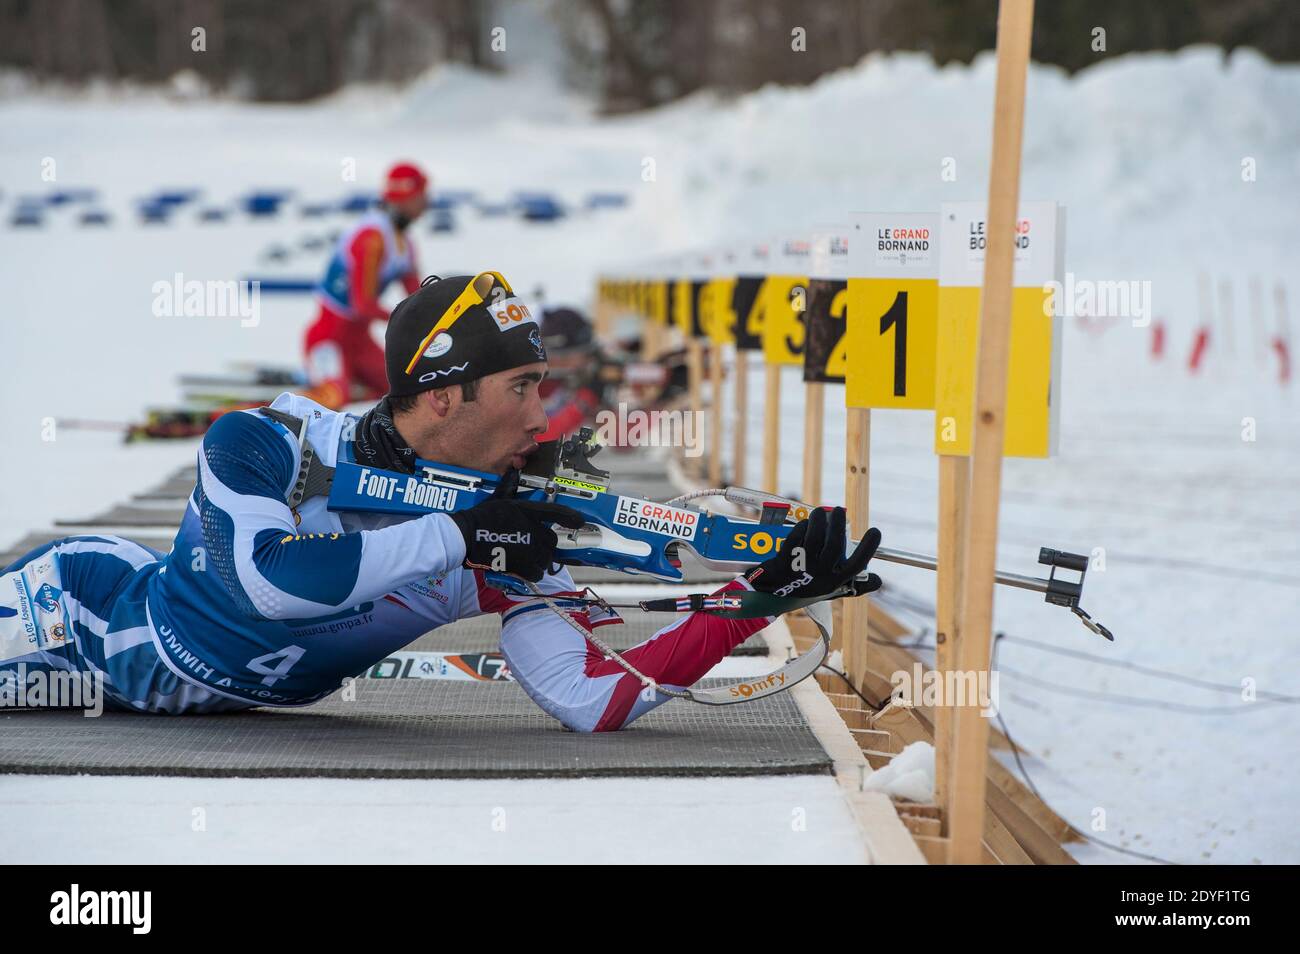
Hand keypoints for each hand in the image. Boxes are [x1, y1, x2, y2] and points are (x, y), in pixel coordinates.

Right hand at [450, 469, 585, 581]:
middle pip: (552, 541)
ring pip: (545, 558)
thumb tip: (512, 472)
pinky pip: (537, 572)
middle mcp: (533, 528)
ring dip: (539, 560)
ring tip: (525, 560)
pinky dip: (532, 574)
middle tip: (532, 548)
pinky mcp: (523, 564)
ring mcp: (530, 548)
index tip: (580, 521)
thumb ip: (508, 487)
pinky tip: (523, 571)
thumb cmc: (480, 517)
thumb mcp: (497, 498)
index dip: (570, 517)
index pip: (557, 512)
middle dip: (545, 546)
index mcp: (528, 511)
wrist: (467, 536)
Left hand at [744, 507, 881, 598]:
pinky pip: (796, 537)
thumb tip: (878, 581)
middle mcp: (819, 576)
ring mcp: (801, 568)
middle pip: (834, 545)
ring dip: (819, 520)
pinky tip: (805, 523)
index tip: (875, 531)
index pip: (857, 565)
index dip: (868, 548)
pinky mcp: (784, 561)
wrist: (774, 593)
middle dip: (838, 523)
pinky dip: (802, 528)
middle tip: (839, 510)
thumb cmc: (807, 587)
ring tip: (821, 512)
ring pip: (814, 538)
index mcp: (834, 581)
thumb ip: (854, 586)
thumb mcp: (831, 590)